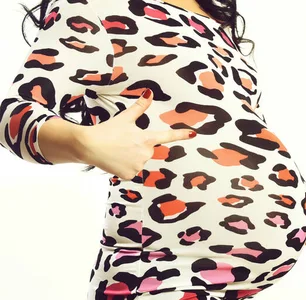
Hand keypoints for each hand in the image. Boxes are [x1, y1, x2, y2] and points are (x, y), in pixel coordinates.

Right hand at [79, 89, 195, 179]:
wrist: (88, 145)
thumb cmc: (106, 131)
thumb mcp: (125, 118)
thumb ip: (140, 107)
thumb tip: (149, 92)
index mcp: (146, 138)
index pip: (167, 136)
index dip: (180, 134)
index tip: (193, 134)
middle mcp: (146, 153)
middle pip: (147, 150)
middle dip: (138, 146)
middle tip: (122, 143)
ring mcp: (138, 166)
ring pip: (139, 161)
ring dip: (131, 157)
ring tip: (117, 151)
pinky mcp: (130, 175)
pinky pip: (131, 171)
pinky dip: (124, 167)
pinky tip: (115, 161)